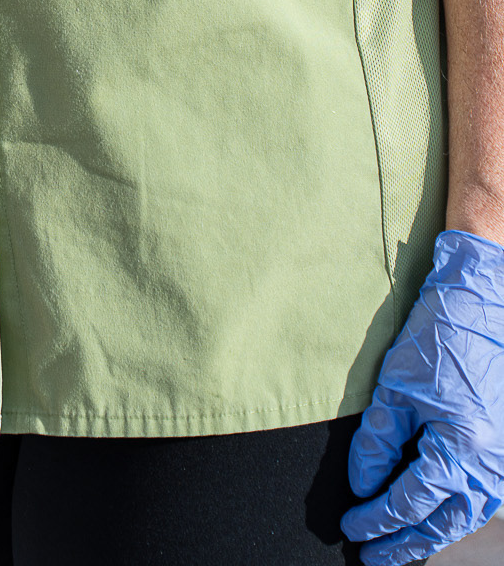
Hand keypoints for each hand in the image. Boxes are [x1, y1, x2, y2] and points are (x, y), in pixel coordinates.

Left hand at [342, 230, 503, 564]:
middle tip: (373, 560)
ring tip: (399, 547)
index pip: (411, 502)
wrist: (483, 301)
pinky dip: (452, 511)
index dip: (378, 519)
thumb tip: (363, 486)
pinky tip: (432, 515)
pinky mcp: (503, 449)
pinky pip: (478, 495)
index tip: (352, 529)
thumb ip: (378, 442)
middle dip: (405, 544)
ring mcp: (502, 461)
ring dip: (431, 534)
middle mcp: (490, 466)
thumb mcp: (397, 387)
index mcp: (463, 450)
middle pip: (443, 523)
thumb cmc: (441, 336)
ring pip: (464, 515)